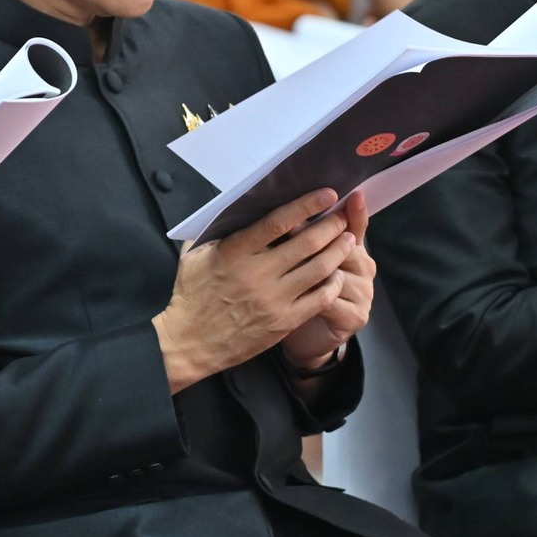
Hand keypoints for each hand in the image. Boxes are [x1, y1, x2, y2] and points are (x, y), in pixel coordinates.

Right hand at [156, 189, 355, 392]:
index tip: (327, 194)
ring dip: (338, 251)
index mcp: (235, 252)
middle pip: (307, 243)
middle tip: (342, 218)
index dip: (306, 205)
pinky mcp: (284, 321)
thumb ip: (215, 233)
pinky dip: (332, 283)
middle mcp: (258, 273)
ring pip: (319, 269)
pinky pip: (320, 299)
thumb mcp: (194, 257)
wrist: (188, 342)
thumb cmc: (190, 296)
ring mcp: (274, 299)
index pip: (278, 222)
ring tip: (348, 241)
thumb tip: (233, 211)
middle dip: (331, 226)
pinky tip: (336, 274)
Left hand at [280, 194, 374, 369]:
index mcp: (354, 250)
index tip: (352, 195)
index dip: (354, 213)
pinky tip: (296, 294)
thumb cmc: (300, 291)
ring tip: (287, 266)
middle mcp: (364, 269)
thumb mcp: (304, 260)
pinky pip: (332, 300)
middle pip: (346, 248)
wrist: (306, 336)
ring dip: (313, 269)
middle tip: (293, 229)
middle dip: (319, 240)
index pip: (356, 227)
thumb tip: (297, 208)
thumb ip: (306, 236)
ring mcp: (363, 294)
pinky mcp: (356, 316)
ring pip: (338, 273)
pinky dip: (313, 296)